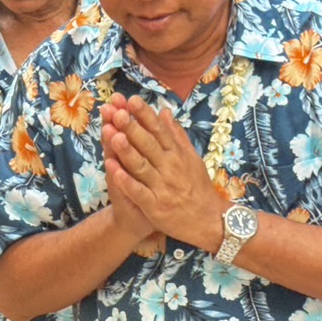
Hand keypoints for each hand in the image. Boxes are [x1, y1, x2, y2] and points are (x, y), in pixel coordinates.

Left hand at [103, 96, 225, 250]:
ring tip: (112, 135)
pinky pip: (138, 192)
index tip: (131, 100)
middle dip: (132, 127)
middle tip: (116, 111)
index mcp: (177, 154)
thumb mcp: (191, 158)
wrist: (209, 220)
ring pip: (141, 166)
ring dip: (126, 150)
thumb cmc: (197, 187)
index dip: (145, 115)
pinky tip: (112, 169)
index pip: (159, 131)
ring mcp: (162, 187)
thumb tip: (164, 111)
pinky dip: (126, 181)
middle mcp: (170, 168)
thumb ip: (176, 135)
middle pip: (148, 145)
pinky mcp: (155, 207)